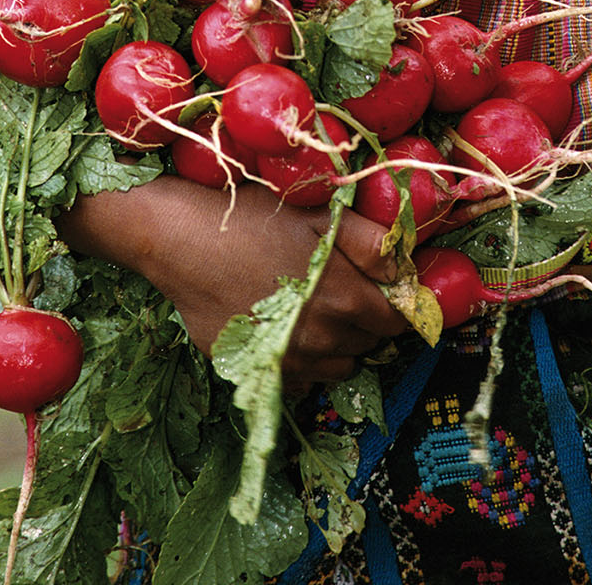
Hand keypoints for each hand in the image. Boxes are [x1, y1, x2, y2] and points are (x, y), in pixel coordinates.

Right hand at [64, 176, 408, 392]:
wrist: (181, 238)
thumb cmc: (254, 215)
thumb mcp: (321, 213)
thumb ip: (373, 242)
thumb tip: (410, 266)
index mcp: (346, 299)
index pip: (398, 320)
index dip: (398, 301)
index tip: (385, 286)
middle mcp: (322, 339)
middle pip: (370, 343)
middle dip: (366, 318)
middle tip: (342, 283)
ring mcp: (288, 360)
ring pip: (338, 364)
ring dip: (337, 341)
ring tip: (313, 302)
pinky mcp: (256, 369)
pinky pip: (300, 379)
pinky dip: (303, 359)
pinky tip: (286, 324)